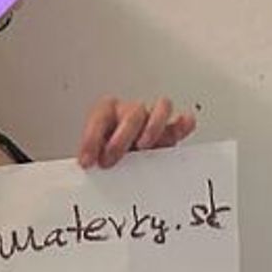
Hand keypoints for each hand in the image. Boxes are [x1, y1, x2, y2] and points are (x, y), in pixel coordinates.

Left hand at [78, 97, 196, 168]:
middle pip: (132, 113)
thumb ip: (91, 156)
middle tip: (110, 160)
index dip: (91, 140)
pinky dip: (183, 125)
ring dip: (153, 127)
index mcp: (107, 112)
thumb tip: (88, 164)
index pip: (99, 118)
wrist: (118, 158)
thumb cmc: (105, 153)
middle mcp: (131, 112)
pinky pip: (182, 121)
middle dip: (119, 140)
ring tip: (143, 146)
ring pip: (162, 107)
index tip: (87, 162)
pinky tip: (180, 131)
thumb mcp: (92, 154)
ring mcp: (152, 119)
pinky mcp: (169, 132)